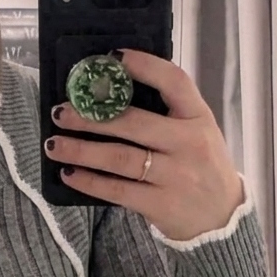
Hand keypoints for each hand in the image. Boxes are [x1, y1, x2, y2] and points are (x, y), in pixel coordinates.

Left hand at [44, 48, 244, 241]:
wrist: (221, 218)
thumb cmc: (201, 169)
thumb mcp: (198, 134)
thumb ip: (168, 115)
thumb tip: (112, 97)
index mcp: (198, 117)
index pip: (174, 81)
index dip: (143, 66)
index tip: (112, 58)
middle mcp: (188, 143)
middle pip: (134, 123)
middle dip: (92, 116)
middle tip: (60, 112)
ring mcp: (174, 175)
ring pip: (120, 158)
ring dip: (82, 149)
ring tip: (54, 144)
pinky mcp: (159, 204)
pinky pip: (116, 190)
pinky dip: (89, 181)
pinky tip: (68, 173)